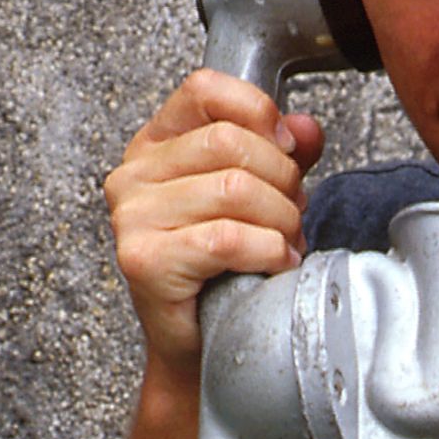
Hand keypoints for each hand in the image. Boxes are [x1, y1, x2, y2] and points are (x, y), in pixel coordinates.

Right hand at [105, 69, 325, 378]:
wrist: (202, 348)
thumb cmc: (225, 269)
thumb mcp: (259, 196)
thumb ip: (282, 153)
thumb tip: (305, 128)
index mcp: (155, 145)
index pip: (205, 90)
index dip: (258, 111)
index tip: (286, 149)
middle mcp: (133, 175)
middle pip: (229, 141)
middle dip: (281, 179)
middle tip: (292, 214)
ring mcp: (132, 217)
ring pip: (234, 189)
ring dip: (280, 221)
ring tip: (282, 243)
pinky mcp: (145, 259)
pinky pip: (227, 238)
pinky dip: (268, 251)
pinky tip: (274, 264)